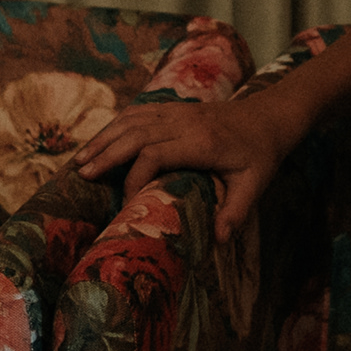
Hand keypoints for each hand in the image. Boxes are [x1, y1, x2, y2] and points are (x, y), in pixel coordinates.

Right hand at [72, 94, 292, 233]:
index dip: (135, 176)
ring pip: (132, 119)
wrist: (269, 117)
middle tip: (83, 175)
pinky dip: (116, 125)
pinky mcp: (174, 108)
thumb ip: (236, 212)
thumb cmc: (260, 154)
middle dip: (107, 154)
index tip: (127, 201)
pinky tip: (101, 140)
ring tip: (81, 159)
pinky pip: (138, 112)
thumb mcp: (255, 185)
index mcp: (202, 142)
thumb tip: (218, 242)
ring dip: (105, 137)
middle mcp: (185, 122)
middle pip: (135, 133)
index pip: (155, 153)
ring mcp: (178, 111)